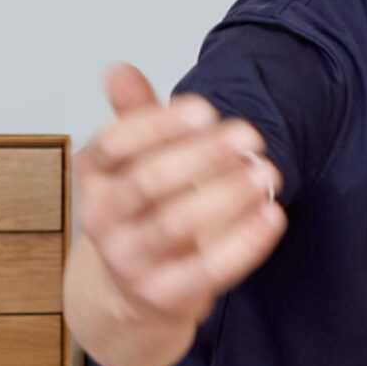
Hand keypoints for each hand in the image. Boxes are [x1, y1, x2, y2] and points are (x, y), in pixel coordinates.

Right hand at [71, 65, 285, 337]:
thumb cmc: (144, 211)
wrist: (132, 292)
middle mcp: (100, 219)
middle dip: (204, 156)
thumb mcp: (134, 161)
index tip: (207, 109)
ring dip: (228, 196)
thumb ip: (136, 115)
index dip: (160, 124)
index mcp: (92, 176)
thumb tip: (118, 69)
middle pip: (149, 181)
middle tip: (251, 137)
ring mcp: (128, 261)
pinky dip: (244, 243)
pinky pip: (206, 270)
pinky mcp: (162, 296)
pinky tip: (274, 215)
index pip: (116, 143)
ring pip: (176, 226)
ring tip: (266, 172)